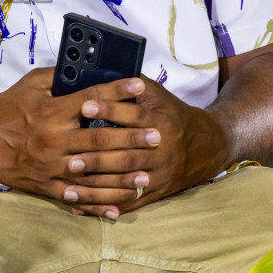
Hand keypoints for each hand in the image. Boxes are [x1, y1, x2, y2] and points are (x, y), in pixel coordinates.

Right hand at [0, 69, 160, 215]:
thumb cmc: (5, 109)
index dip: (117, 92)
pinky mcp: (47, 186)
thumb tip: (86, 70)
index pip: (91, 99)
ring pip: (93, 174)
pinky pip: (77, 199)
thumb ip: (59, 77)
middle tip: (156, 136)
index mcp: (51, 112)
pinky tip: (119, 209)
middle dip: (131, 138)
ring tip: (146, 175)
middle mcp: (54, 140)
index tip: (140, 87)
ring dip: (122, 176)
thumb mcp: (30, 84)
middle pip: (100, 140)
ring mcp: (51, 167)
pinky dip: (98, 205)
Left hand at [64, 78, 231, 215]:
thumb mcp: (156, 94)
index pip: (133, 115)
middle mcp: (160, 150)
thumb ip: (131, 84)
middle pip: (126, 156)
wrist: (203, 146)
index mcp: (159, 121)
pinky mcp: (153, 192)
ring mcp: (157, 175)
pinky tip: (78, 205)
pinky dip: (101, 206)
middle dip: (97, 159)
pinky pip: (126, 203)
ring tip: (68, 186)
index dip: (109, 110)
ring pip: (124, 184)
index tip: (84, 107)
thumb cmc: (170, 114)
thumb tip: (99, 67)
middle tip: (69, 159)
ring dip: (95, 186)